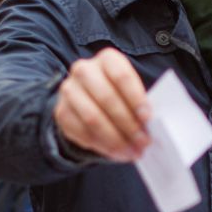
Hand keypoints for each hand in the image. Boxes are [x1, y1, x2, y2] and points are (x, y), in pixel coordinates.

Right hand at [54, 47, 151, 161]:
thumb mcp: (131, 91)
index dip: (135, 98)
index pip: (122, 76)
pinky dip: (102, 146)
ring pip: (93, 118)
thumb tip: (150, 127)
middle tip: (143, 142)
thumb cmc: (119, 94)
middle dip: (127, 124)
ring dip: (115, 139)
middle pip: (107, 98)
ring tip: (131, 152)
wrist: (87, 99)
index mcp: (107, 59)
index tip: (147, 118)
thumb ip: (140, 104)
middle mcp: (84, 70)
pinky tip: (116, 152)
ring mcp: (69, 91)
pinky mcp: (61, 112)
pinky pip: (82, 132)